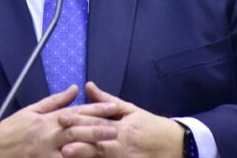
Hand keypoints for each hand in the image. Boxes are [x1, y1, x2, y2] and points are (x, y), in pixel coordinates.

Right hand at [0, 85, 119, 157]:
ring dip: (91, 148)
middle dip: (98, 129)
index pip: (76, 111)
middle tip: (117, 129)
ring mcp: (46, 153)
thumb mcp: (32, 111)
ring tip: (108, 147)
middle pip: (77, 130)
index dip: (96, 109)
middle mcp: (49, 135)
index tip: (112, 107)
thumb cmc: (13, 130)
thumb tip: (75, 88)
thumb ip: (56, 100)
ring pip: (73, 150)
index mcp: (48, 119)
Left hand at [59, 82, 183, 157]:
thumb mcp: (131, 110)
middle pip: (97, 141)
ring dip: (85, 155)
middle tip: (60, 139)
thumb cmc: (151, 126)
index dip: (78, 119)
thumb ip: (107, 101)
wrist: (176, 146)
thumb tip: (88, 85)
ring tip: (67, 154)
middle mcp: (122, 143)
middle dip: (78, 139)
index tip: (61, 117)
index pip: (97, 121)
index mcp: (122, 126)